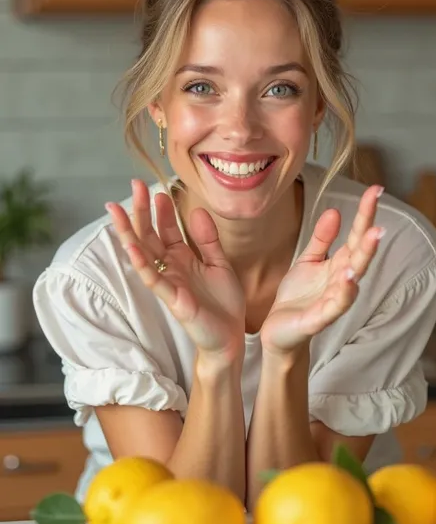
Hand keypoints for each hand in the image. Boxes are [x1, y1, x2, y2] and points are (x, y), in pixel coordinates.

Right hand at [106, 180, 244, 361]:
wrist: (230, 337)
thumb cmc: (223, 303)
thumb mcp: (219, 263)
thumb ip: (207, 239)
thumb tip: (196, 210)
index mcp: (181, 257)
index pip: (165, 229)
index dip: (160, 209)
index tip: (157, 188)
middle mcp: (170, 267)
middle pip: (149, 235)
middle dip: (140, 211)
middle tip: (134, 186)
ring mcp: (168, 282)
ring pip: (143, 253)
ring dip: (129, 232)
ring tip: (117, 211)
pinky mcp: (172, 298)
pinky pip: (153, 279)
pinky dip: (142, 263)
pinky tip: (131, 247)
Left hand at [260, 185, 384, 353]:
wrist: (280, 330)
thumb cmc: (298, 296)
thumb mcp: (308, 260)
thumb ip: (322, 239)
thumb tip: (335, 210)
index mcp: (339, 264)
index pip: (356, 235)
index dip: (366, 213)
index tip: (376, 190)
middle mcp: (342, 280)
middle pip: (360, 255)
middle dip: (370, 237)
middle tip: (380, 217)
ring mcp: (333, 300)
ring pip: (353, 279)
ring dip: (363, 259)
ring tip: (371, 238)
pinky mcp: (319, 318)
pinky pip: (335, 305)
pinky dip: (344, 292)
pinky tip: (349, 277)